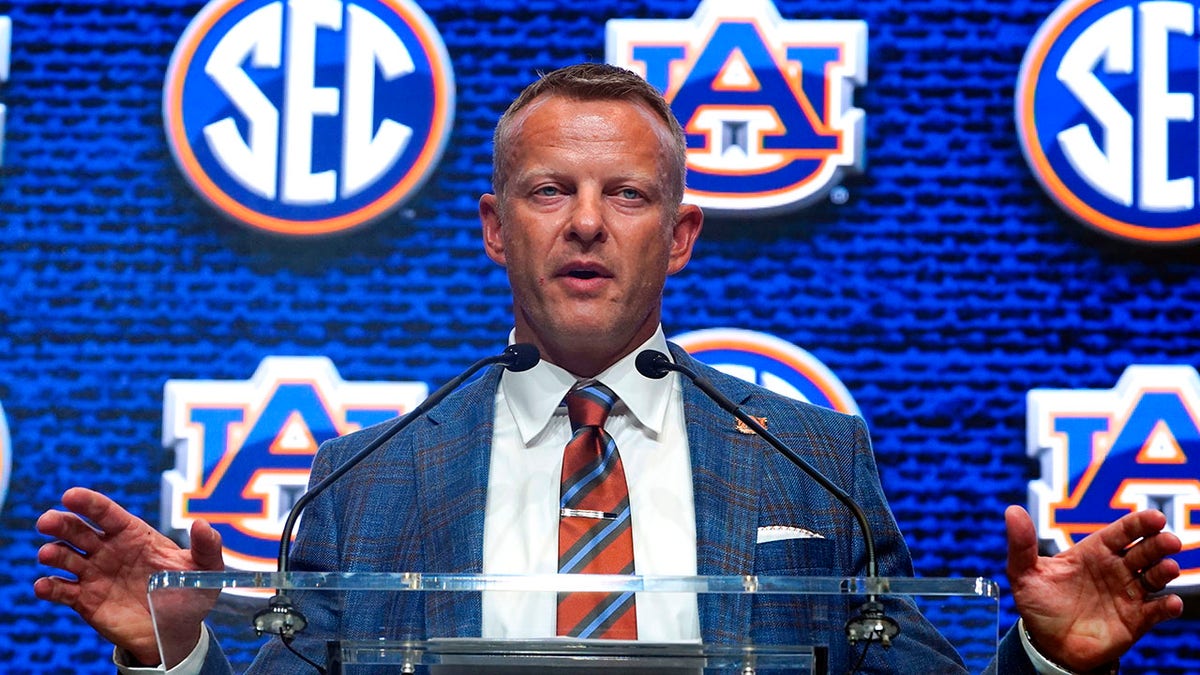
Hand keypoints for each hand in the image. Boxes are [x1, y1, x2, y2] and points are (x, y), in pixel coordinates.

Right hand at [34, 487, 224, 667]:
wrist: (177, 631)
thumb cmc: (189, 593)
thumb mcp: (206, 570)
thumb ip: (207, 546)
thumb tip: (201, 524)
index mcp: (134, 534)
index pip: (107, 513)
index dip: (89, 502)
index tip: (70, 495)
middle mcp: (108, 550)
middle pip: (77, 530)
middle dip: (60, 522)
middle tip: (46, 521)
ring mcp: (94, 574)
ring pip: (64, 557)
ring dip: (53, 553)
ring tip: (49, 554)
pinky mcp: (84, 600)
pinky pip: (60, 591)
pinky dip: (48, 587)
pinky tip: (44, 586)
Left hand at [1005, 505, 1182, 671]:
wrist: (1047, 644)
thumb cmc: (1039, 604)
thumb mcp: (1024, 573)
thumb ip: (1021, 544)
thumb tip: (1012, 510)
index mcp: (1094, 552)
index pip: (1121, 532)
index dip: (1138, 523)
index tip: (1154, 518)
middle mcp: (1116, 569)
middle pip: (1144, 551)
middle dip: (1158, 544)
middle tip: (1169, 540)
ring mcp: (1128, 594)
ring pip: (1155, 577)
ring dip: (1165, 571)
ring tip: (1168, 568)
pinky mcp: (1135, 620)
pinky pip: (1156, 611)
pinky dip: (1167, 607)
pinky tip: (1170, 603)